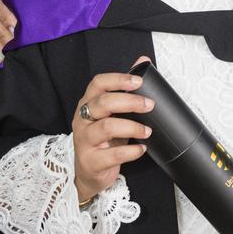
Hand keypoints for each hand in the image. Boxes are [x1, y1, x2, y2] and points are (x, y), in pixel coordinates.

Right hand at [72, 68, 154, 203]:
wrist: (89, 173)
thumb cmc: (104, 139)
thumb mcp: (113, 113)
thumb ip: (125, 88)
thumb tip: (142, 60)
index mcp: (88, 103)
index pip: (98, 84)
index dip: (118, 80)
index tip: (138, 82)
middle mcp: (82, 119)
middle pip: (103, 103)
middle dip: (130, 102)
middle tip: (150, 105)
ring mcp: (84, 140)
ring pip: (106, 127)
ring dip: (132, 127)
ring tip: (148, 131)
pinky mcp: (90, 161)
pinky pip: (112, 155)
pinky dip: (131, 151)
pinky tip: (141, 149)